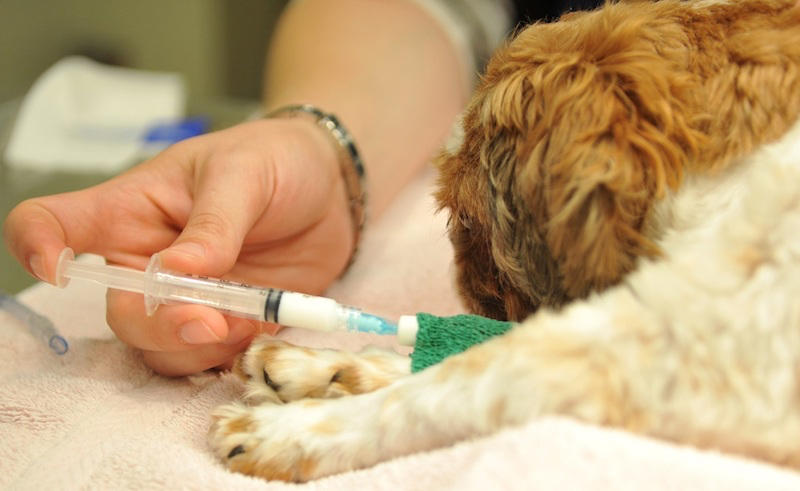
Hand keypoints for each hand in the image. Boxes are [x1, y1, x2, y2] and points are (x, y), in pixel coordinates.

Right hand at [3, 117, 354, 374]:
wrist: (330, 186)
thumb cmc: (273, 160)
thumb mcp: (243, 174)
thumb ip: (214, 223)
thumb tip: (176, 272)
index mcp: (131, 210)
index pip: (54, 224)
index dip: (36, 246)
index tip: (57, 268)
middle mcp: (148, 260)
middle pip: (119, 314)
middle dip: (157, 326)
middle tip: (206, 319)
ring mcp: (187, 298)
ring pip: (162, 349)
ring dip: (197, 349)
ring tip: (244, 322)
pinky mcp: (229, 321)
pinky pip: (211, 358)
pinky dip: (231, 355)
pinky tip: (260, 328)